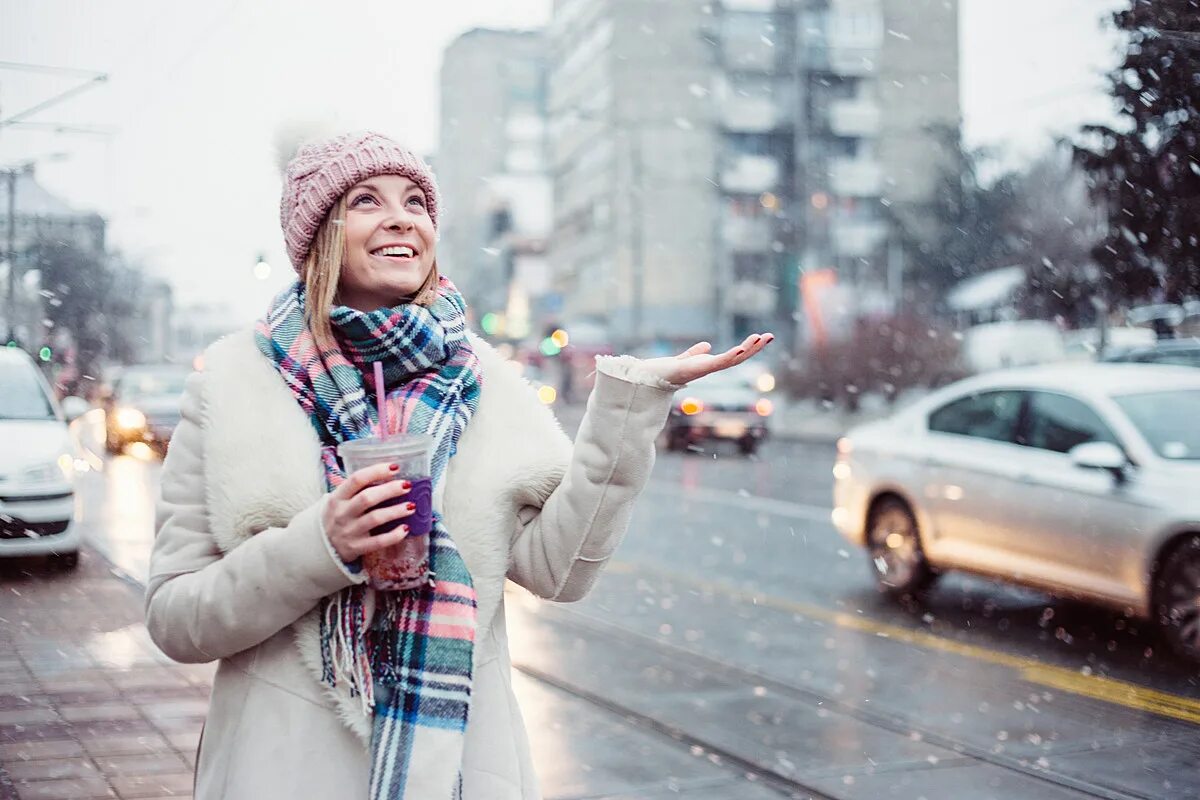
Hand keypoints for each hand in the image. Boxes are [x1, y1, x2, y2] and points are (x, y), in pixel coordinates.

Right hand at [322, 463, 416, 561]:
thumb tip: (389, 474)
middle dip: (390, 490)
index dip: (377, 471)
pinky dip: (394, 535)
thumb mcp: (339, 501)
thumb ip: (357, 490)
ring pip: (375, 519)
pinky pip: (378, 542)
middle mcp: (342, 513)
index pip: (357, 479)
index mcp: (338, 497)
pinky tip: (405, 528)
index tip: (395, 467)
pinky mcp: (356, 548)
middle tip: (407, 486)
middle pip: (367, 498)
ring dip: (396, 511)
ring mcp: (348, 532)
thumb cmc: (337, 517)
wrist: (319, 547)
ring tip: (411, 506)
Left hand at [640, 332, 774, 385]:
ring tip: (762, 338)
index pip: (733, 356)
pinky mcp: (695, 369)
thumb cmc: (664, 371)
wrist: (648, 379)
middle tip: (770, 336)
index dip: (748, 349)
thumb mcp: (685, 358)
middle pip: (738, 358)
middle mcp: (709, 368)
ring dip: (748, 350)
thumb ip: (694, 353)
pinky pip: (717, 363)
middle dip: (755, 348)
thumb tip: (706, 345)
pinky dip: (730, 357)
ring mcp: (704, 369)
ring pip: (732, 361)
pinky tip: (741, 349)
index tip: (761, 338)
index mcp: (708, 365)